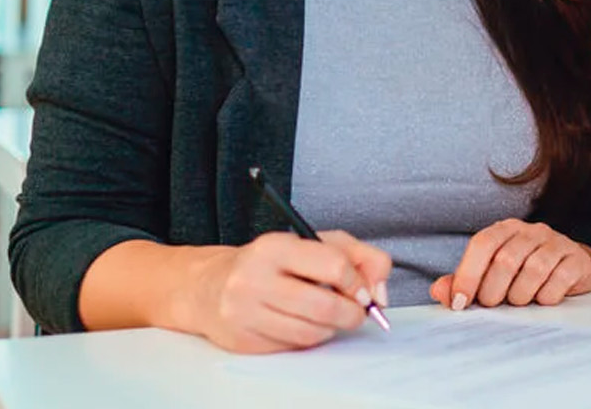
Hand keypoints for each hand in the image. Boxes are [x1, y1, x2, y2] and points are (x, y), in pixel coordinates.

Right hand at [184, 230, 390, 353]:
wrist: (211, 286)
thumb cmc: (273, 263)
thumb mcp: (318, 243)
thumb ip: (361, 258)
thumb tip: (380, 294)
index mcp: (275, 247)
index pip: (334, 266)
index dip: (358, 283)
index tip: (363, 292)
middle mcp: (254, 278)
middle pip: (324, 306)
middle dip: (352, 314)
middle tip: (357, 312)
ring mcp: (244, 312)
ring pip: (310, 332)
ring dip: (331, 328)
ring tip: (329, 316)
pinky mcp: (242, 340)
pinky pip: (292, 347)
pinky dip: (308, 339)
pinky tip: (301, 323)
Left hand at [429, 220, 590, 309]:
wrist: (568, 274)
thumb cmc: (522, 277)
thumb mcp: (491, 278)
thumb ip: (462, 283)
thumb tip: (439, 291)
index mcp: (506, 230)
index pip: (483, 244)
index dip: (468, 274)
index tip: (460, 303)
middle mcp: (532, 231)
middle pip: (506, 259)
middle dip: (493, 291)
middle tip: (493, 305)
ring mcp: (557, 243)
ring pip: (534, 269)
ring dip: (520, 295)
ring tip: (518, 302)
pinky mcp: (577, 259)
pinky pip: (559, 279)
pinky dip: (546, 297)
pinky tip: (542, 300)